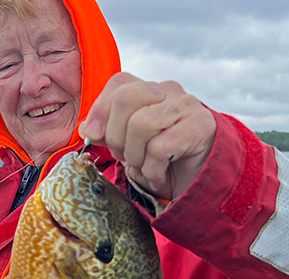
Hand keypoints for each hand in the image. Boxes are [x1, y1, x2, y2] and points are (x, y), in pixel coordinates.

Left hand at [78, 72, 215, 200]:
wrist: (200, 184)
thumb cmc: (162, 163)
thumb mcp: (128, 146)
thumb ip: (107, 132)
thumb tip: (87, 127)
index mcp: (149, 91)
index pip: (119, 83)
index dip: (100, 109)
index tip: (93, 135)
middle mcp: (169, 91)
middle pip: (126, 98)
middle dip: (116, 136)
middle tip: (126, 157)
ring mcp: (187, 106)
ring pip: (141, 124)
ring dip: (136, 157)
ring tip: (146, 167)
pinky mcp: (200, 126)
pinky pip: (159, 148)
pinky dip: (153, 170)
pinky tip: (160, 175)